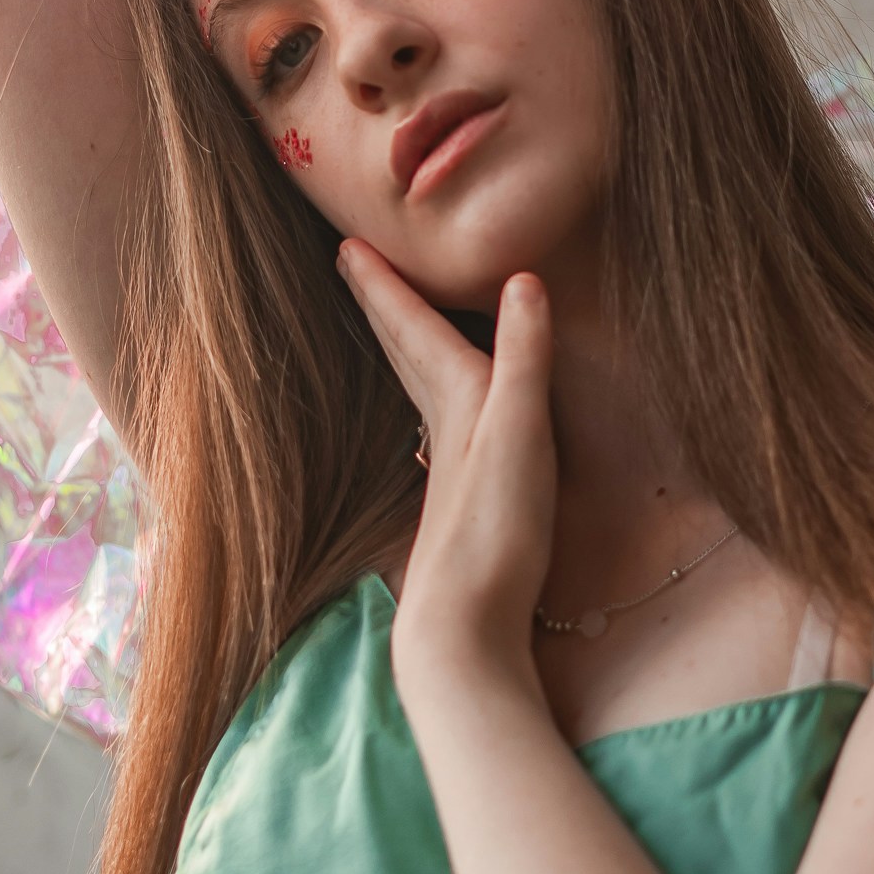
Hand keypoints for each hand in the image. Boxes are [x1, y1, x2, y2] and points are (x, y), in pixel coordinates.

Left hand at [336, 244, 556, 688]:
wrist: (464, 629)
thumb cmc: (494, 532)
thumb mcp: (521, 433)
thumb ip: (526, 358)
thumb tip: (524, 279)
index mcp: (455, 403)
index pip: (412, 330)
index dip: (384, 287)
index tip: (347, 243)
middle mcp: (442, 430)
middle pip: (404, 354)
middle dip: (382, 307)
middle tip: (350, 266)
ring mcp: (448, 469)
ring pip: (419, 391)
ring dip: (403, 350)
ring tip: (394, 325)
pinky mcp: (462, 503)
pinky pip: (440, 429)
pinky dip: (435, 403)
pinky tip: (439, 421)